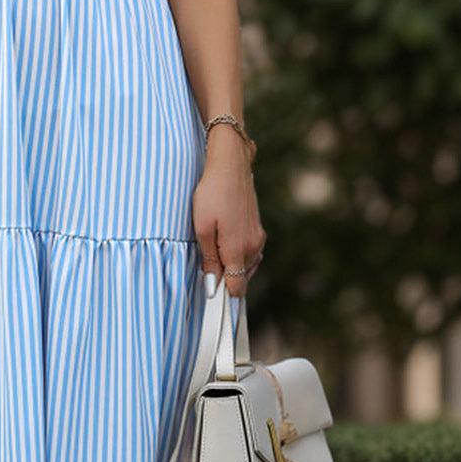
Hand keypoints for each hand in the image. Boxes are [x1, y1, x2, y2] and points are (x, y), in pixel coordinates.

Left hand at [191, 130, 265, 298]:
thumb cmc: (211, 194)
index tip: (210, 295)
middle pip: (241, 280)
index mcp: (238, 250)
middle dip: (225, 279)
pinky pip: (250, 254)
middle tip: (206, 269)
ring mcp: (258, 238)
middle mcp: (253, 247)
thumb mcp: (202, 228)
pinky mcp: (258, 229)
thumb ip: (209, 260)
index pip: (236, 288)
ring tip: (213, 254)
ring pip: (246, 267)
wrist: (230, 166)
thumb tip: (213, 286)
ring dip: (232, 267)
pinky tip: (224, 246)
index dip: (222, 295)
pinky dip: (238, 256)